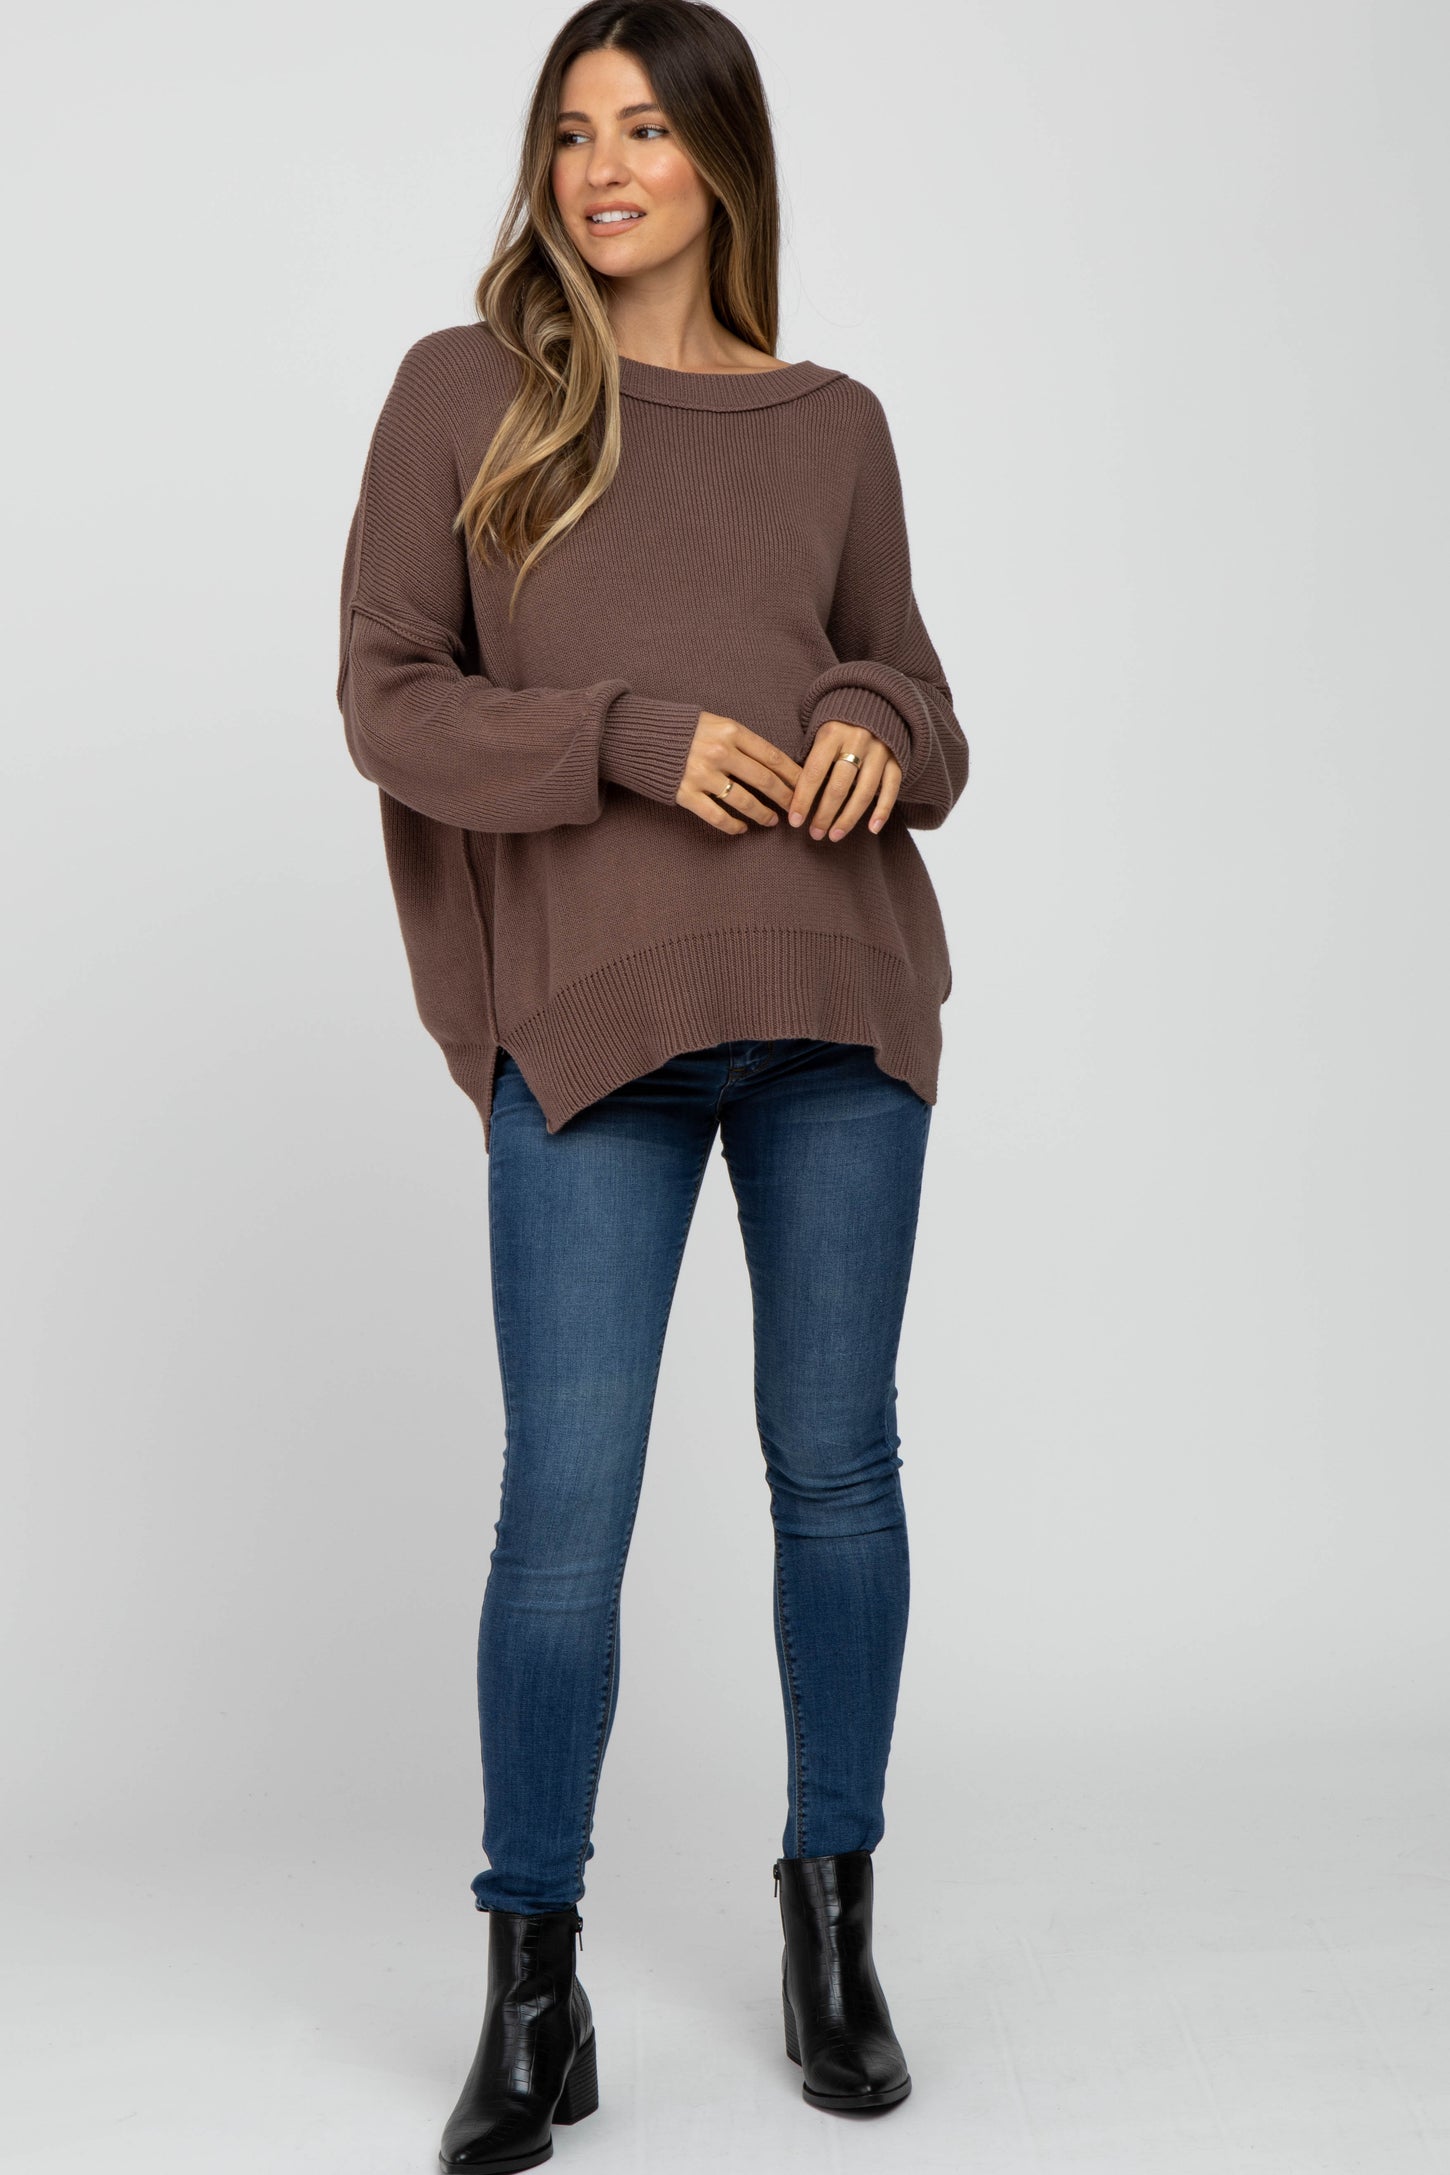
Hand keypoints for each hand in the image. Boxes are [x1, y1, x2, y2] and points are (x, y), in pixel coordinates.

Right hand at [676, 710, 802, 834]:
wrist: (638, 735)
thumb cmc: (680, 729)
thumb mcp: (714, 722)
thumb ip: (740, 739)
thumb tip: (772, 761)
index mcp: (730, 731)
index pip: (772, 755)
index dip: (793, 774)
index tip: (806, 786)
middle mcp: (719, 752)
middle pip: (764, 780)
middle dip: (785, 797)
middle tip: (796, 809)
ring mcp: (702, 775)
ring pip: (744, 801)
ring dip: (763, 814)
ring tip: (772, 821)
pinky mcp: (686, 794)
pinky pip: (717, 816)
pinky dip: (733, 826)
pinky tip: (742, 829)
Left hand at [787, 720, 901, 840]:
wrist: (877, 702)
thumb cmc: (840, 725)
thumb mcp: (821, 731)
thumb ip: (811, 758)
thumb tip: (792, 795)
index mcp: (832, 733)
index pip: (814, 772)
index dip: (803, 799)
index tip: (795, 821)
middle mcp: (858, 741)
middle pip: (839, 786)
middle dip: (824, 814)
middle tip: (814, 834)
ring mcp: (880, 751)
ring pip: (864, 792)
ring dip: (848, 818)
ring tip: (835, 835)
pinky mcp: (896, 759)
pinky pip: (891, 789)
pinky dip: (882, 811)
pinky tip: (872, 829)